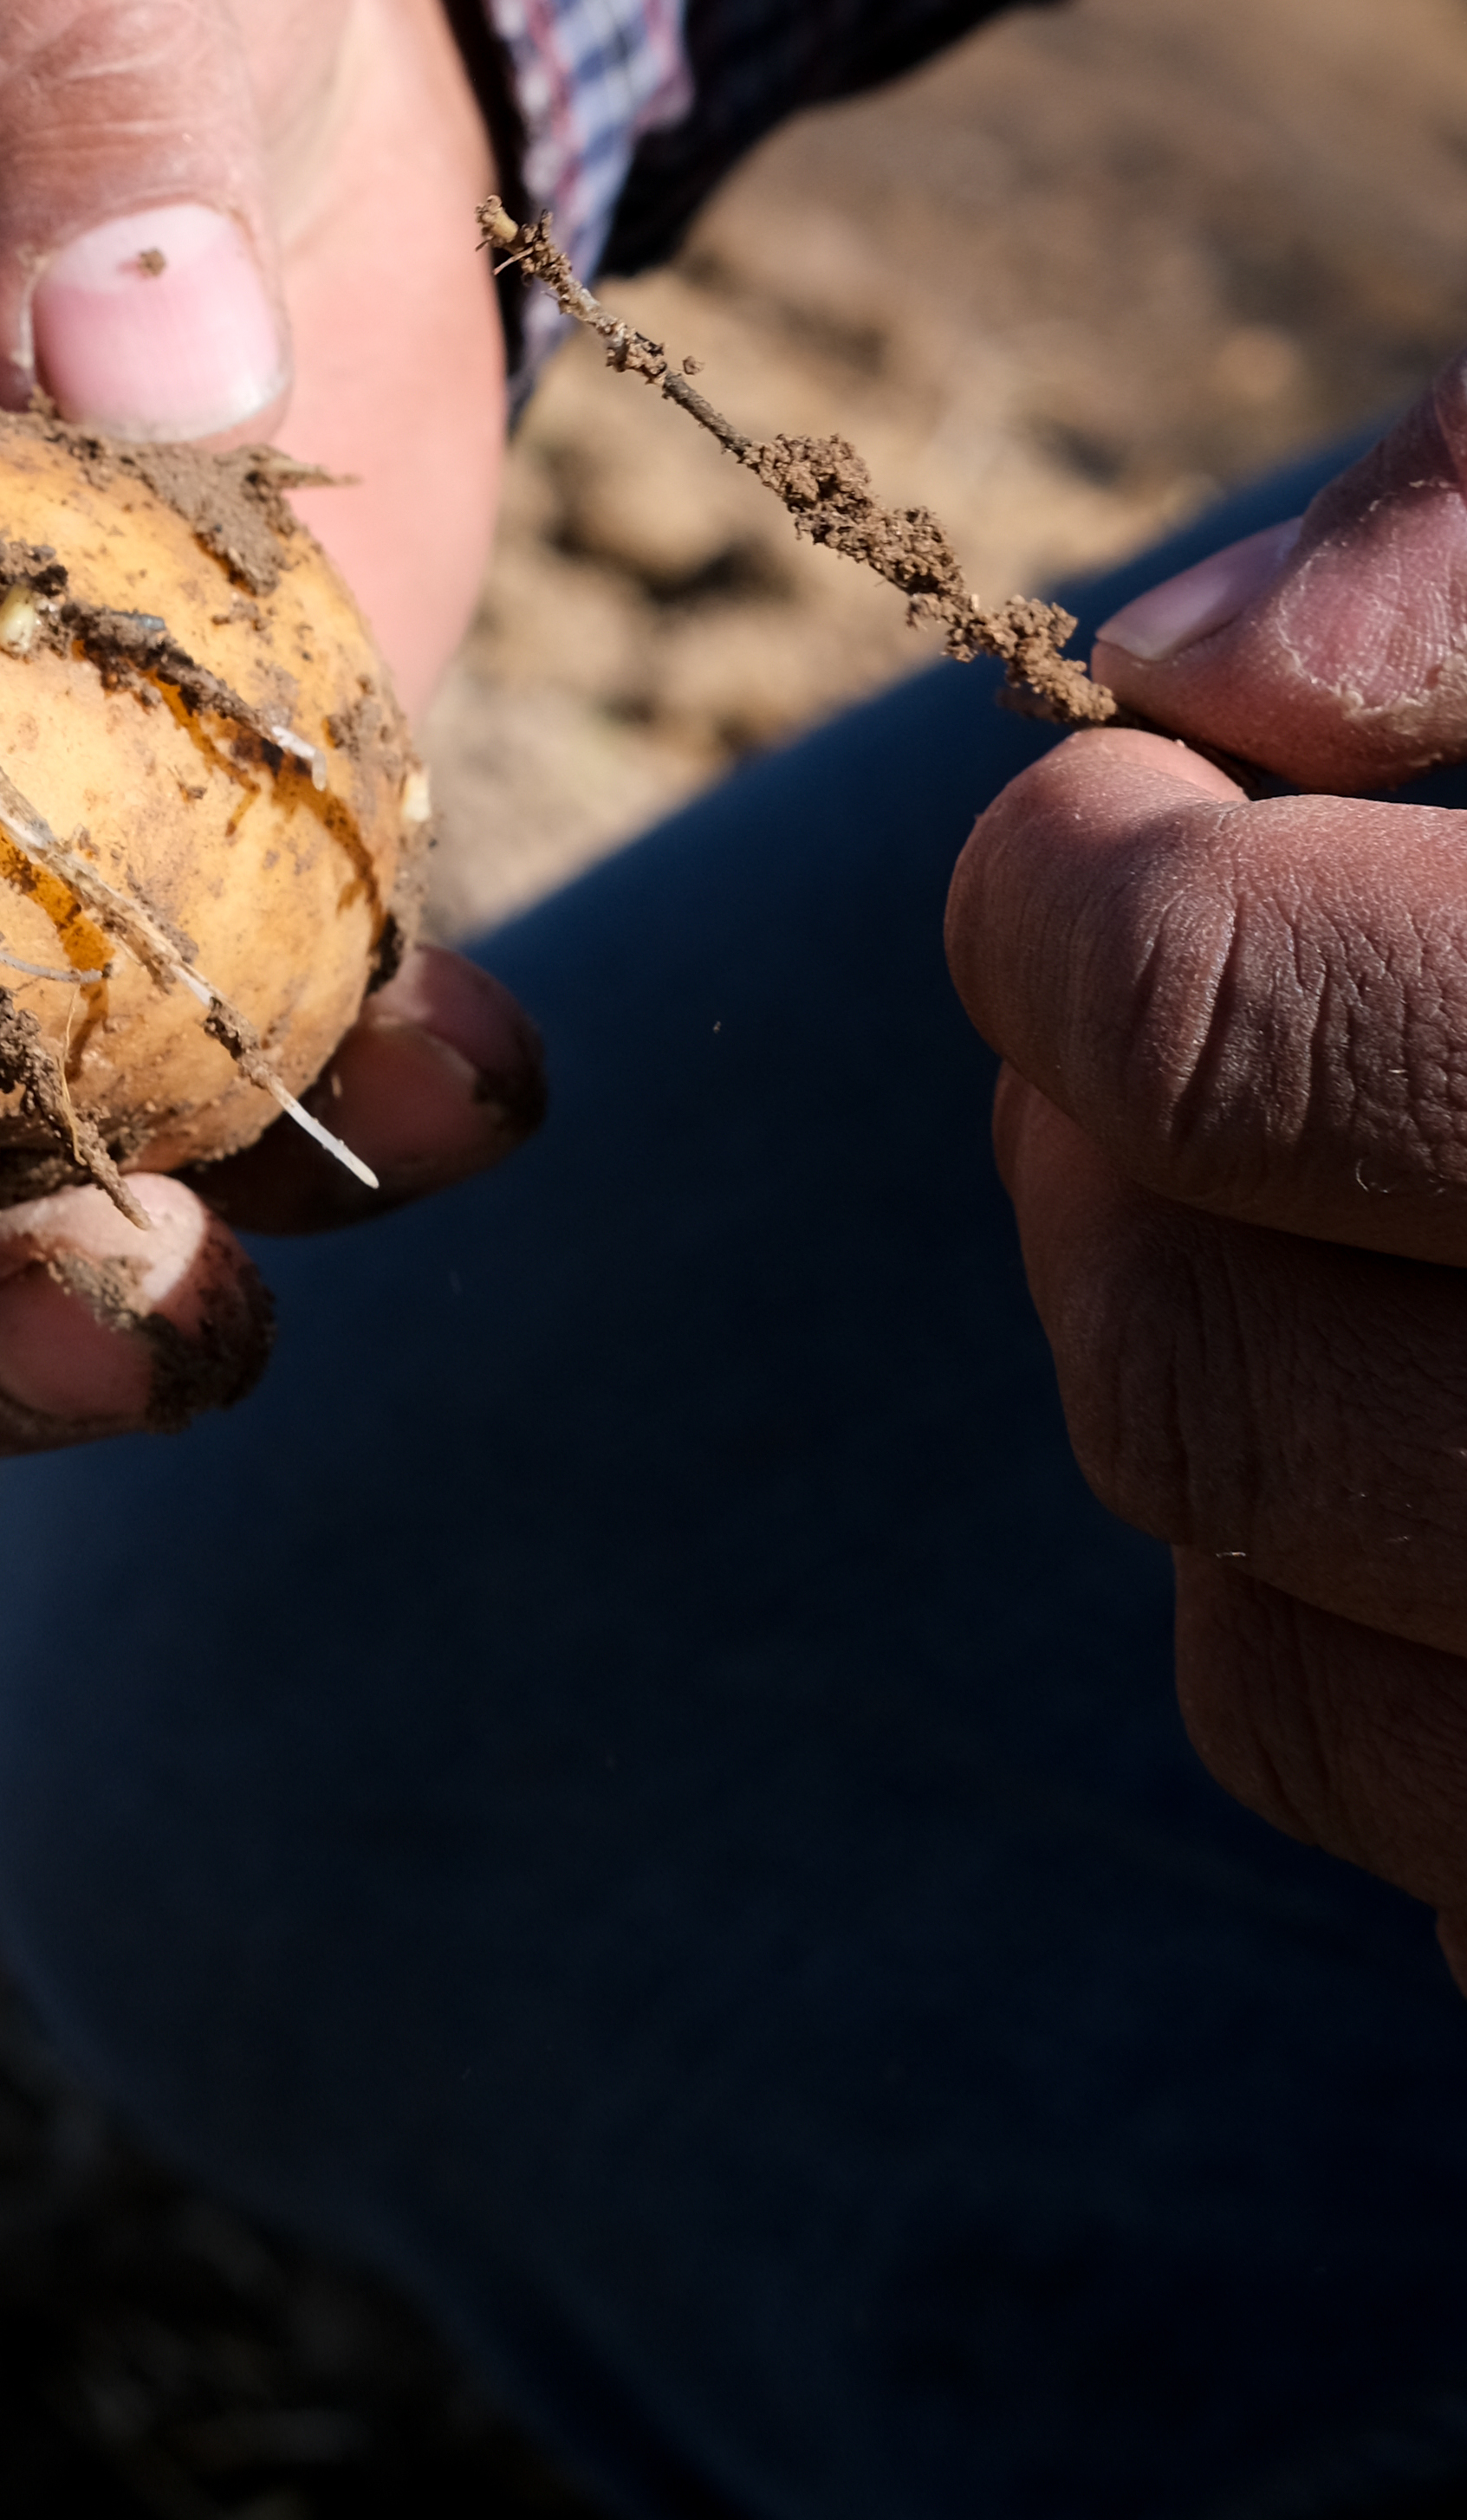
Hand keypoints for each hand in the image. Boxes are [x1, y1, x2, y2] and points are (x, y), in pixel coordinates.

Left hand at [947, 363, 1466, 1982]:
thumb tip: (1216, 678)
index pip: (1206, 1026)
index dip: (1090, 902)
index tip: (1135, 821)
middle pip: (1185, 1374)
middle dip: (1112, 1155)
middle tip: (1189, 984)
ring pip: (1263, 1648)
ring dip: (1219, 1390)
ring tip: (1331, 1197)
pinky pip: (1429, 1841)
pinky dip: (1370, 1633)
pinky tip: (1461, 1411)